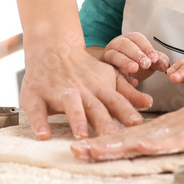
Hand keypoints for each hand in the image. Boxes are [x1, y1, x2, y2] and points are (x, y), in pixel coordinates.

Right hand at [20, 42, 153, 139]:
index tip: (137, 124)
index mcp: (98, 87)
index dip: (126, 112)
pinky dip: (39, 122)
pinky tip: (43, 135)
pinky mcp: (35, 95)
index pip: (115, 101)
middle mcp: (80, 90)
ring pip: (69, 104)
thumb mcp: (107, 77)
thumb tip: (148, 103)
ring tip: (81, 135)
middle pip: (93, 105)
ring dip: (76, 118)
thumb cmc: (84, 70)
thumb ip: (126, 93)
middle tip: (111, 136)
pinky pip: (36, 109)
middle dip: (103, 121)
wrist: (52, 47)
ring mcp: (57, 91)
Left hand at [69, 73, 183, 160]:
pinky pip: (175, 138)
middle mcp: (172, 126)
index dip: (109, 143)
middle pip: (131, 137)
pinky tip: (140, 145)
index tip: (85, 149)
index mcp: (170, 126)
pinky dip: (156, 142)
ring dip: (118, 145)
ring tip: (93, 150)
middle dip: (102, 144)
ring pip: (145, 137)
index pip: (134, 137)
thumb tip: (162, 147)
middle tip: (74, 150)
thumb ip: (183, 138)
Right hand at [101, 32, 169, 84]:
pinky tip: (132, 82)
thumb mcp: (148, 61)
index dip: (146, 47)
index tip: (154, 58)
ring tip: (135, 69)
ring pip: (114, 55)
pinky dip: (121, 76)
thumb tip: (164, 65)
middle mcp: (117, 44)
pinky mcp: (104, 67)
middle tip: (146, 64)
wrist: (115, 71)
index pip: (137, 38)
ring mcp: (108, 54)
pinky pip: (110, 70)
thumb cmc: (135, 62)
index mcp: (130, 39)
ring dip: (125, 61)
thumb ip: (157, 61)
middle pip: (124, 44)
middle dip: (136, 53)